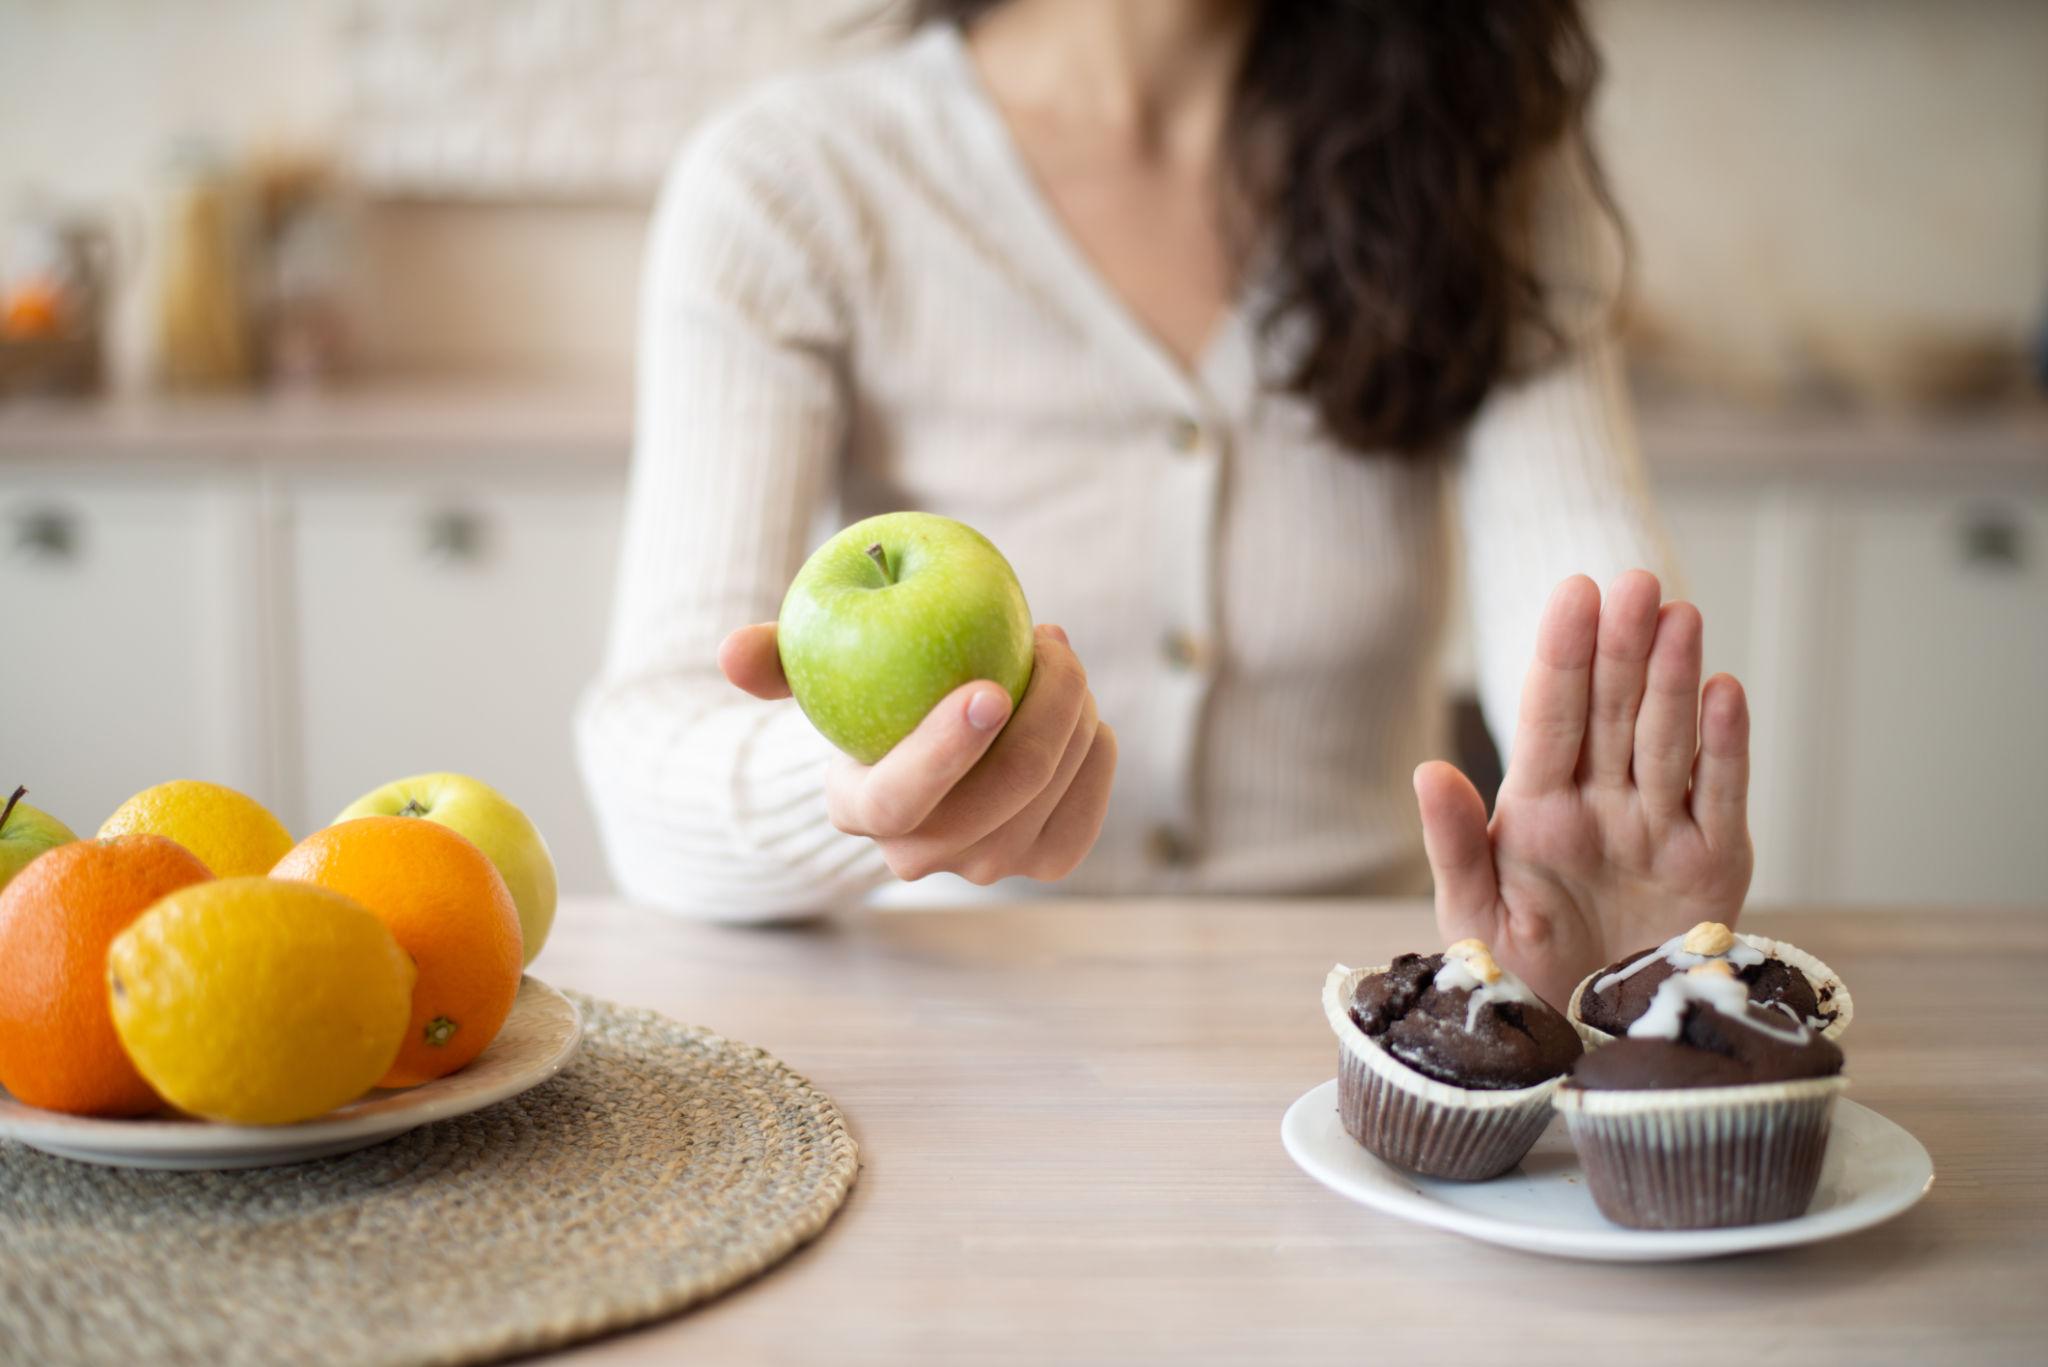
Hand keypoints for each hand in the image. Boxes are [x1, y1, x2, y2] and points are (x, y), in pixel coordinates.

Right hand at [720, 622, 1117, 883]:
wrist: (916, 749)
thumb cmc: (860, 698)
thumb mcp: (809, 671)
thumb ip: (770, 659)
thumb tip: (731, 652)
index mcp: (862, 810)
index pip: (902, 799)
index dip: (946, 751)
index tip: (987, 688)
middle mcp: (922, 857)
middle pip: (1002, 795)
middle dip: (1045, 710)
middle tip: (1051, 639)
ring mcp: (985, 867)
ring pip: (1050, 797)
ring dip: (1074, 719)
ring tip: (1061, 660)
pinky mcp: (1042, 862)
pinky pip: (1085, 817)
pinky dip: (1097, 760)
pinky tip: (1087, 716)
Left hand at [1415, 571, 1752, 1006]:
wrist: (1585, 1049)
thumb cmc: (1518, 980)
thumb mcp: (1473, 920)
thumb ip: (1455, 845)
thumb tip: (1427, 771)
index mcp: (1536, 813)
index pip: (1549, 718)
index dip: (1562, 656)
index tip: (1574, 591)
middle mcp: (1601, 808)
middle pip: (1612, 714)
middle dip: (1621, 648)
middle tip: (1634, 580)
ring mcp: (1659, 832)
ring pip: (1666, 740)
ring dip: (1673, 679)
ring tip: (1678, 615)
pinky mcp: (1713, 867)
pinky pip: (1720, 797)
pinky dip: (1726, 748)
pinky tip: (1725, 691)